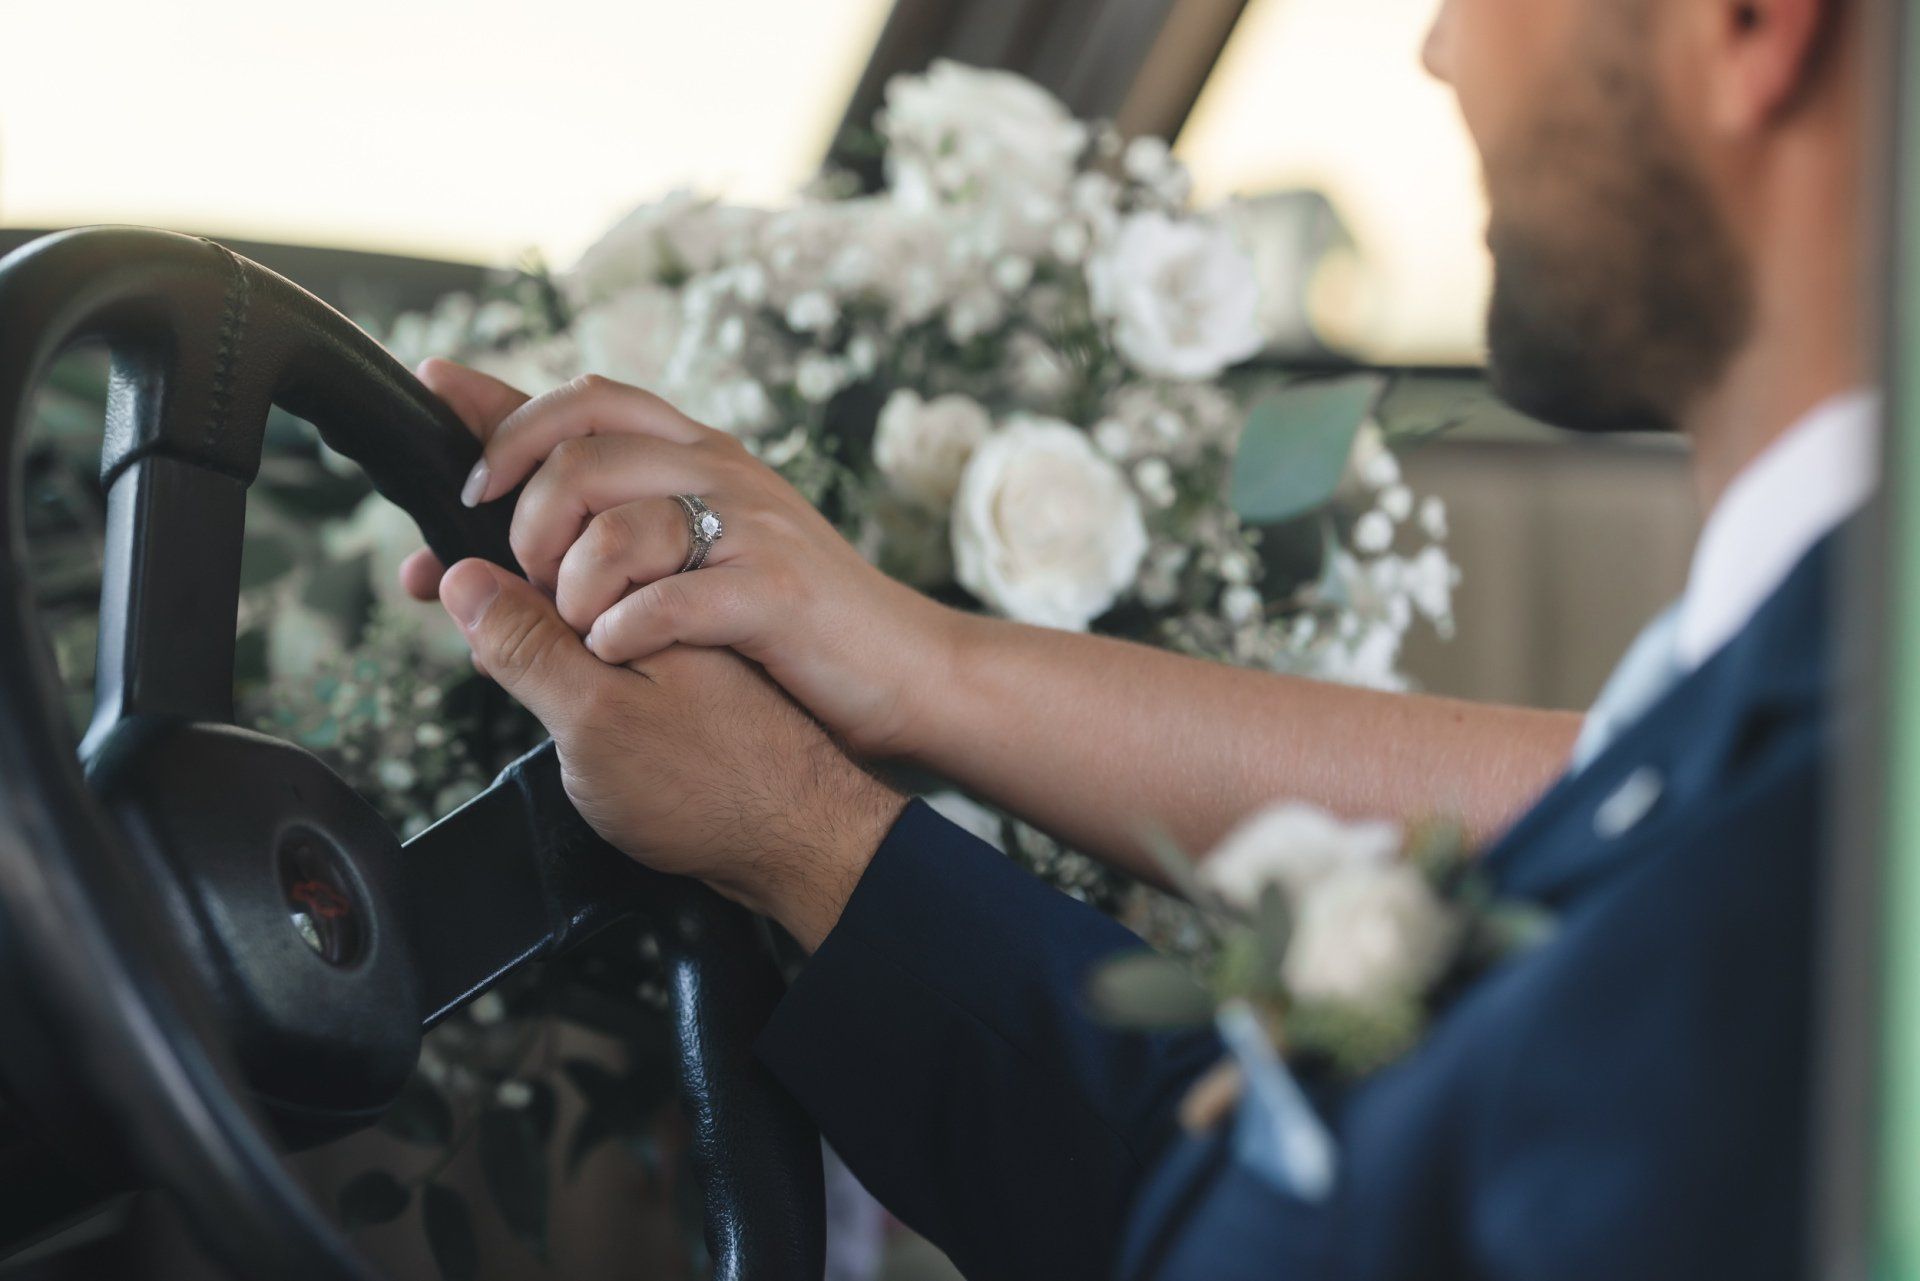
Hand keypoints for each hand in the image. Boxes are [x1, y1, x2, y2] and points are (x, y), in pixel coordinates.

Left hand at [400, 360, 959, 758]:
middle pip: (581, 449)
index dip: (500, 413)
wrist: (908, 668)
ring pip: (618, 520)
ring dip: (569, 581)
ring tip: (576, 624)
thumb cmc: (793, 622)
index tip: (451, 448)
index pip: (584, 398)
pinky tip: (616, 652)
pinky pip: (672, 598)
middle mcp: (722, 474)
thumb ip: (617, 529)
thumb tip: (494, 536)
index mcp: (700, 456)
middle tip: (520, 571)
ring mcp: (752, 528)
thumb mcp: (705, 552)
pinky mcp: (774, 593)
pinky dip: (624, 629)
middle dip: (522, 514)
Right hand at [435, 556, 904, 950]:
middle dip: (492, 568)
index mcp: (651, 583)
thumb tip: (462, 577)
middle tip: (430, 597)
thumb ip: (528, 645)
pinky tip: (536, 685)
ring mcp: (673, 636)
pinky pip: (602, 642)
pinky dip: (559, 652)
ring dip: (520, 615)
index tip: (421, 566)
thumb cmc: (714, 789)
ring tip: (481, 644)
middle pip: (560, 553)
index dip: (481, 531)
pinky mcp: (679, 678)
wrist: (805, 849)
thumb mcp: (597, 720)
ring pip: (577, 600)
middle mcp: (665, 596)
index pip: (551, 522)